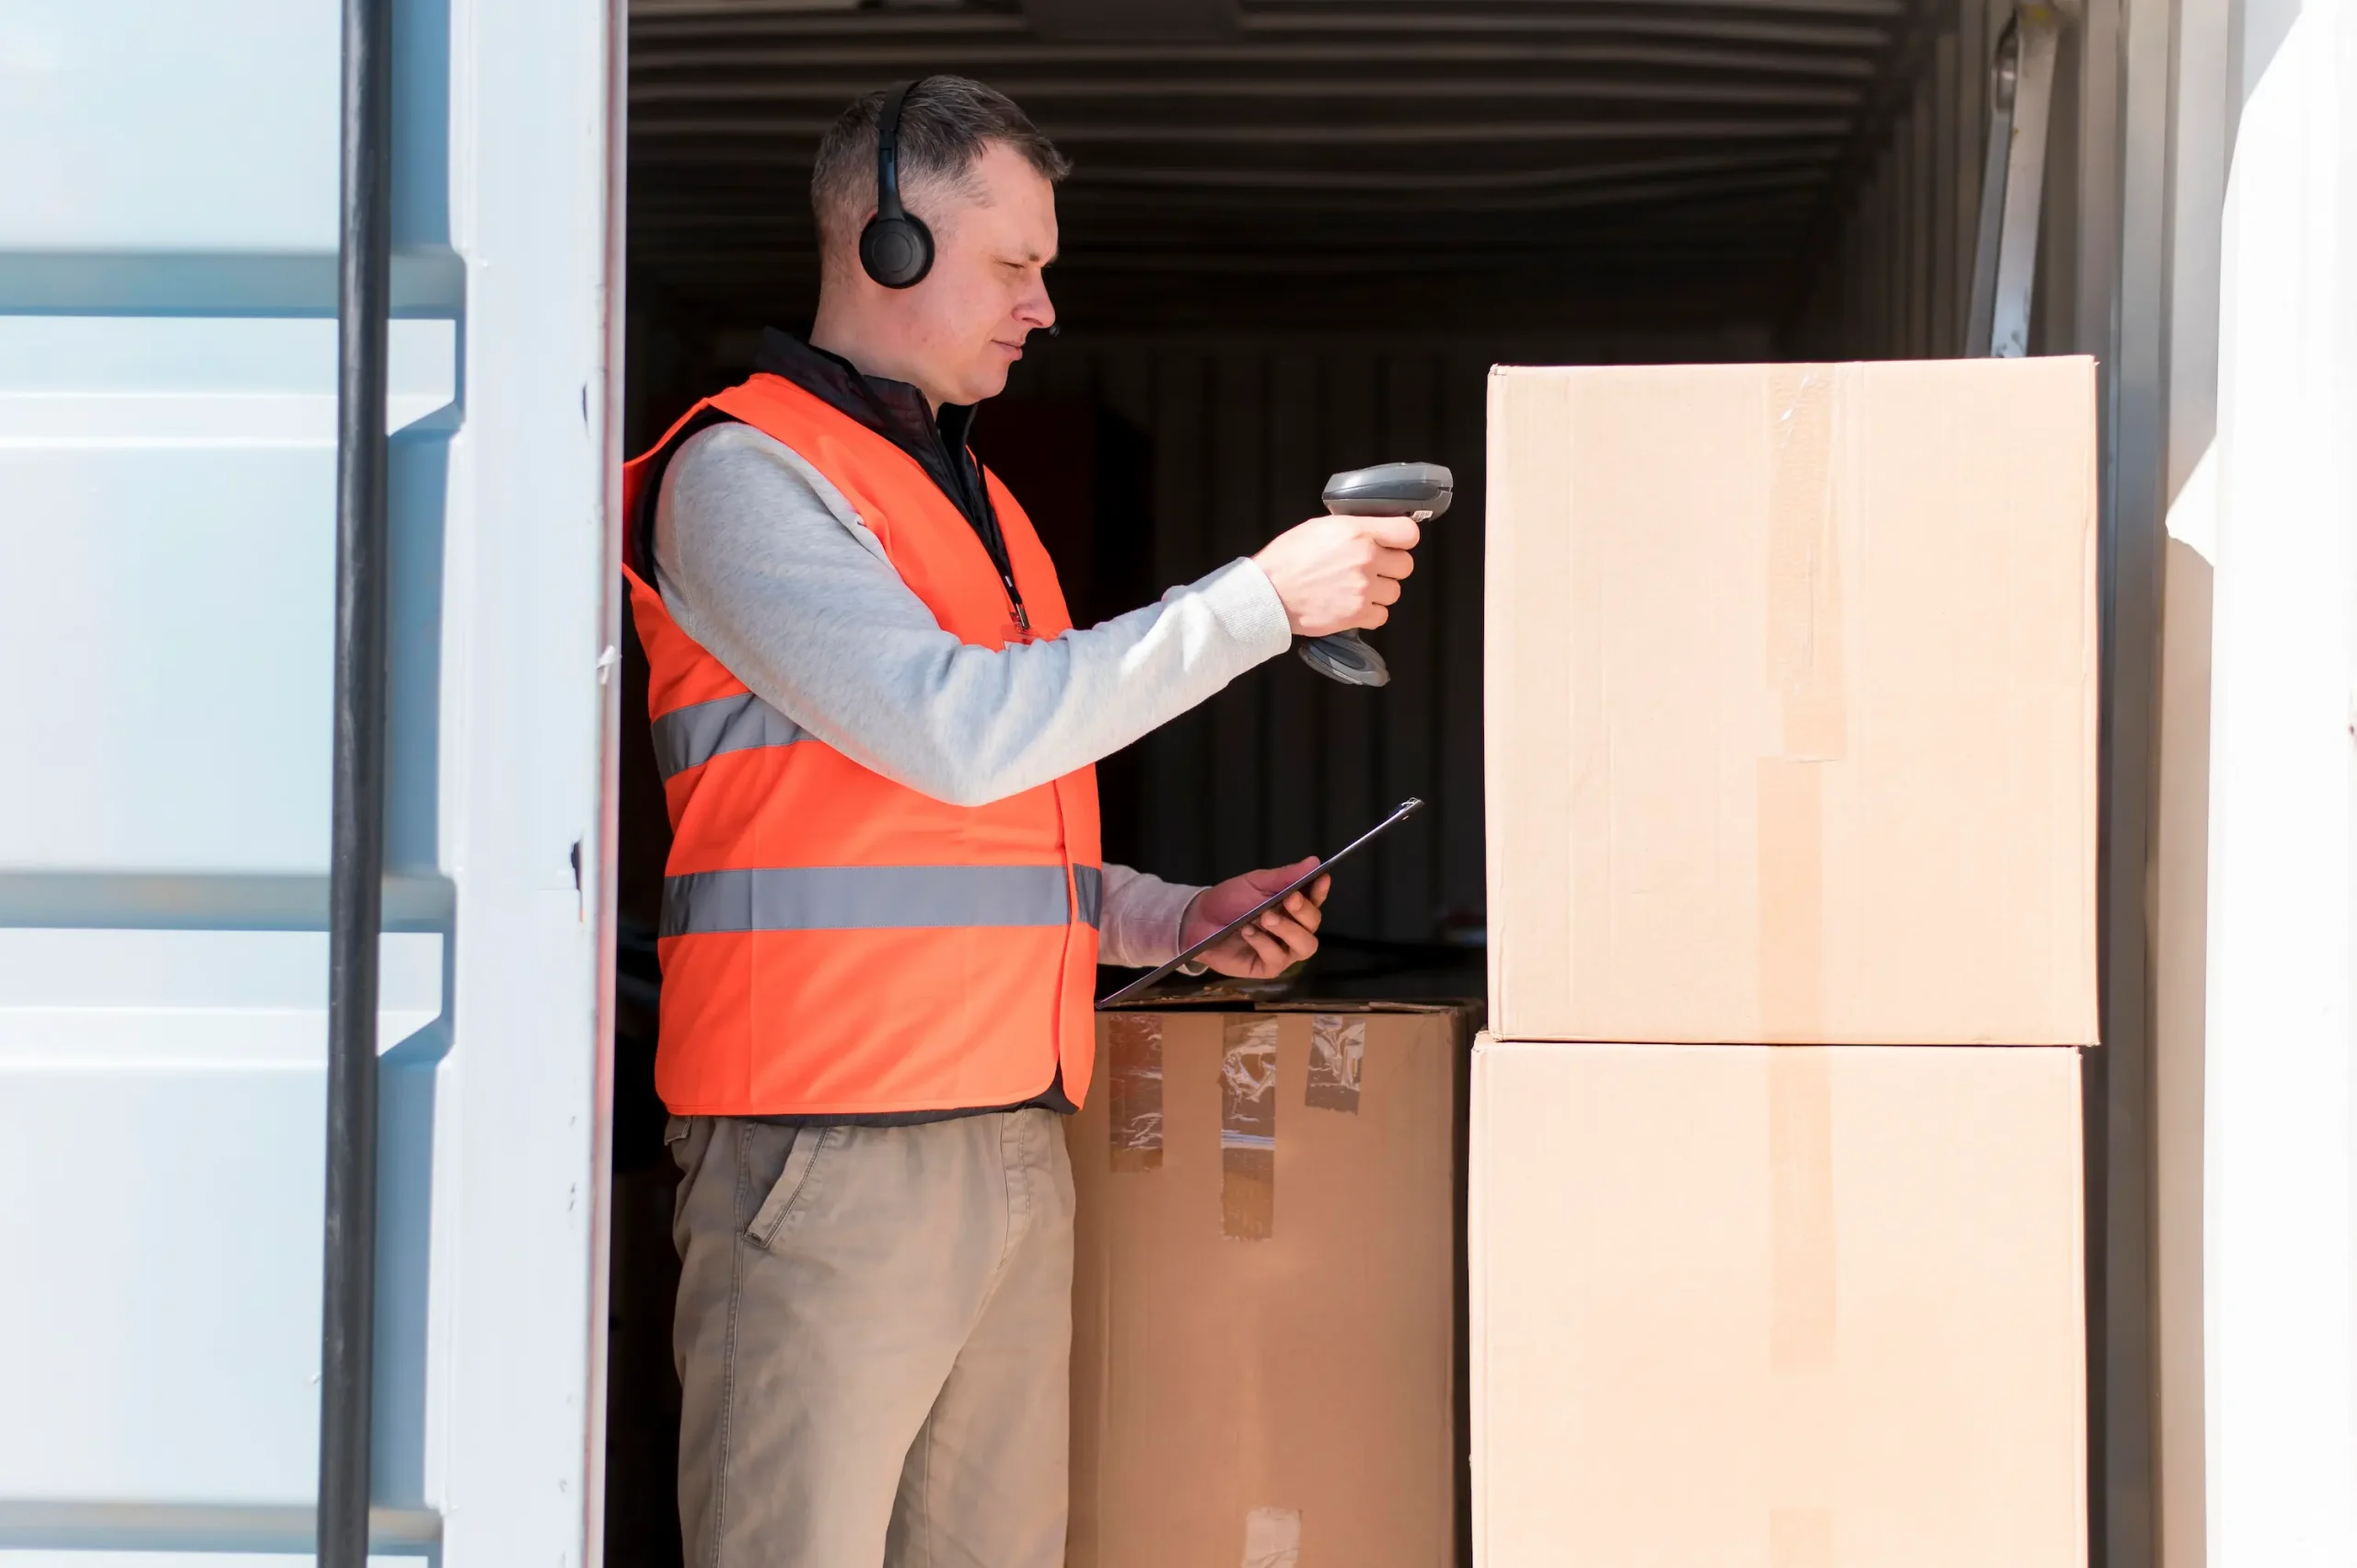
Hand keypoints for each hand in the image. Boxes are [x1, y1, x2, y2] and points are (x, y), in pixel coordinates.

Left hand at [1180, 858, 1329, 978]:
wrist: (1199, 920)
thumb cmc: (1230, 900)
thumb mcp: (1255, 883)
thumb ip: (1284, 876)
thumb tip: (1314, 862)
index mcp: (1292, 907)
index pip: (1315, 901)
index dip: (1321, 891)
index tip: (1322, 878)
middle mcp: (1293, 930)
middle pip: (1313, 925)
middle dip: (1304, 911)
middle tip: (1289, 899)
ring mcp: (1282, 951)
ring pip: (1304, 946)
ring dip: (1288, 930)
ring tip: (1266, 918)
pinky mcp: (1267, 967)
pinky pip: (1276, 958)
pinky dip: (1263, 943)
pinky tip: (1248, 932)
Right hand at [1253, 514, 1419, 636]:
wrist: (1268, 593)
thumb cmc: (1287, 559)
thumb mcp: (1320, 527)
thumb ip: (1353, 528)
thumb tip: (1374, 531)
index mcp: (1358, 532)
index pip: (1408, 532)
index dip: (1403, 539)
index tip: (1395, 543)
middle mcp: (1366, 559)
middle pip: (1405, 565)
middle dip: (1390, 567)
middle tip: (1371, 569)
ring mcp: (1363, 589)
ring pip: (1394, 592)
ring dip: (1380, 592)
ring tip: (1356, 589)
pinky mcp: (1357, 614)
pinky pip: (1382, 615)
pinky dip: (1370, 613)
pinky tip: (1352, 605)